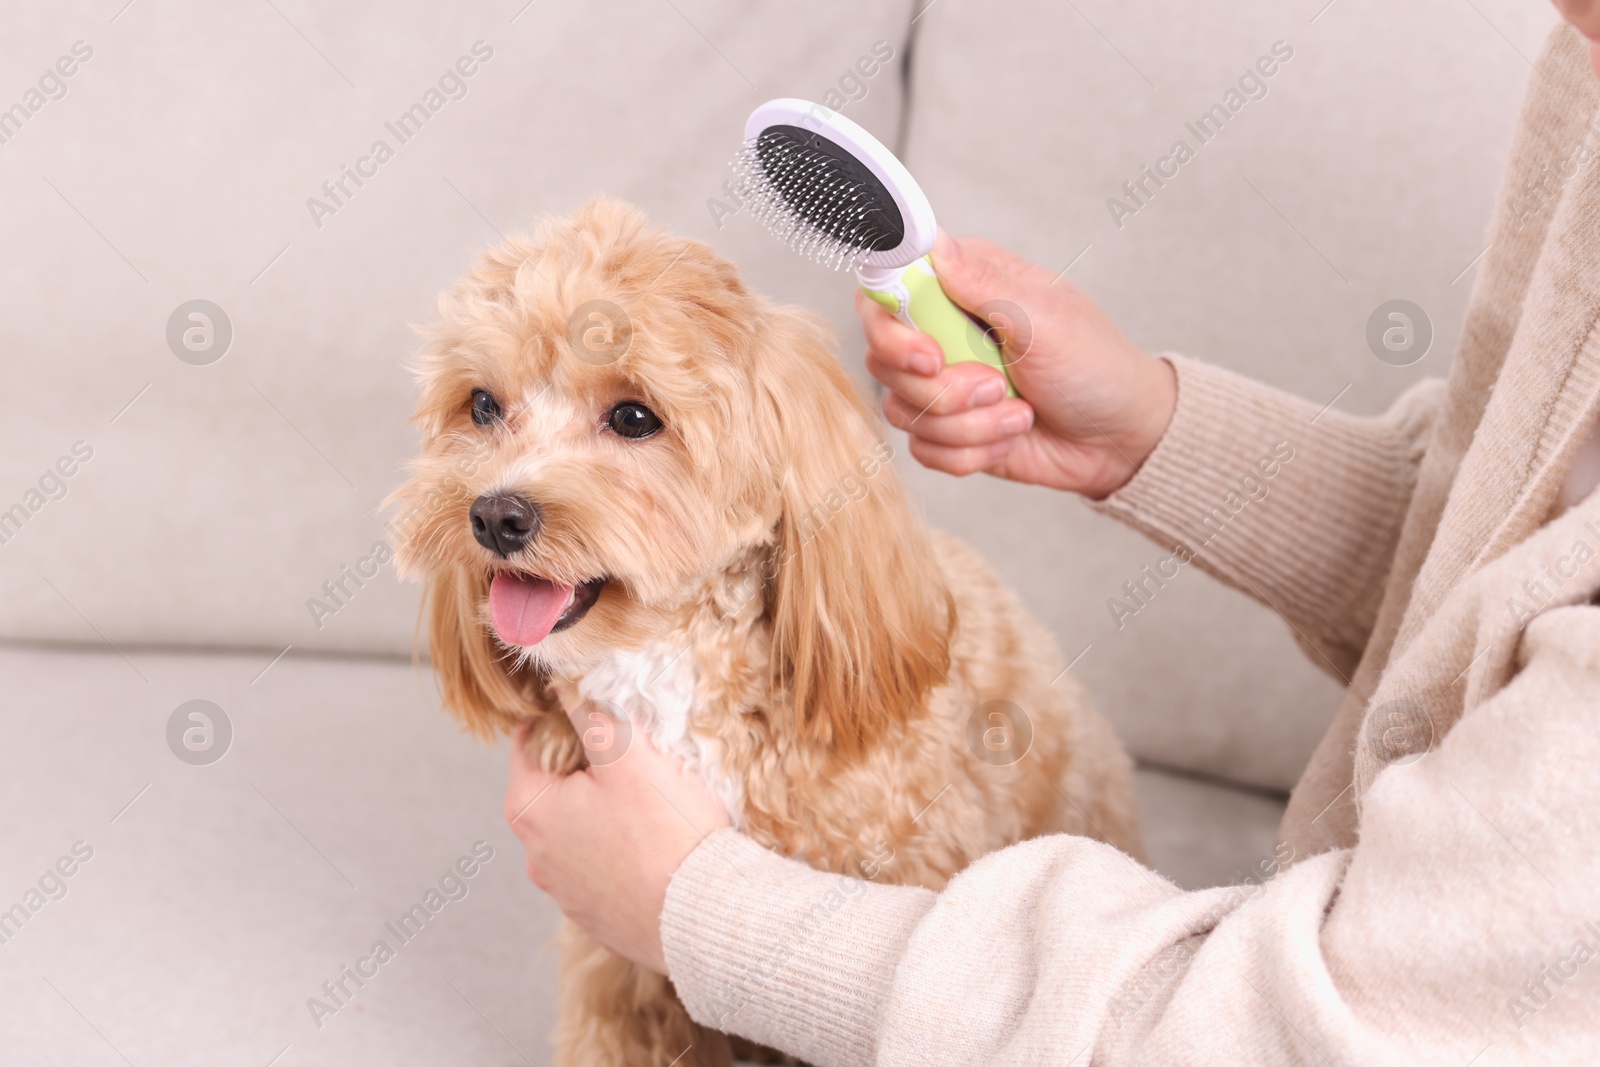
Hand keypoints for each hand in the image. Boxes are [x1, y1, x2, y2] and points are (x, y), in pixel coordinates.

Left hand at [504, 718, 730, 973]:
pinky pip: (603, 866)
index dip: (563, 717)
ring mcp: (565, 891)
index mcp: (530, 808)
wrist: (702, 919)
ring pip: (580, 827)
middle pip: (555, 786)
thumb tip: (563, 682)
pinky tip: (658, 844)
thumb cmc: (666, 833)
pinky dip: (623, 849)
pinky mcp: (597, 914)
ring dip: (607, 810)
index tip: (601, 711)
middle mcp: (536, 854)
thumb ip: (589, 712)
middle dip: (590, 766)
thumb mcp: (628, 754)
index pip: (528, 741)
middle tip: (638, 757)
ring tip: (655, 805)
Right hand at [860, 232, 1176, 498]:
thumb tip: (932, 242)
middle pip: (884, 359)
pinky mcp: (948, 429)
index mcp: (964, 286)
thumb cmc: (1095, 366)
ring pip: (902, 410)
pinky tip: (1009, 439)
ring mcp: (943, 383)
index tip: (930, 355)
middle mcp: (944, 331)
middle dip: (941, 389)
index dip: (892, 329)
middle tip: (995, 387)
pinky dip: (970, 452)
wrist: (1120, 438)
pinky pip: (924, 449)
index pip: (885, 291)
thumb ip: (980, 282)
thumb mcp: (1043, 317)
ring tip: (1018, 414)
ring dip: (967, 424)